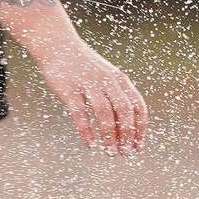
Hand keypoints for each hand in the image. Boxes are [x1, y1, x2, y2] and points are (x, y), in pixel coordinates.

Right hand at [29, 32, 147, 154]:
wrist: (59, 45)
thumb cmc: (84, 66)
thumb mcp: (107, 76)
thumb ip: (117, 96)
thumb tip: (126, 127)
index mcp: (120, 79)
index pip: (137, 106)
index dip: (140, 128)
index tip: (139, 147)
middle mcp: (107, 81)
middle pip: (124, 111)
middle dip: (127, 134)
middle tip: (125, 153)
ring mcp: (88, 84)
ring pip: (104, 113)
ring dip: (109, 136)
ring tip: (110, 152)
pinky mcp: (69, 90)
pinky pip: (81, 114)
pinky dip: (87, 131)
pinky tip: (91, 145)